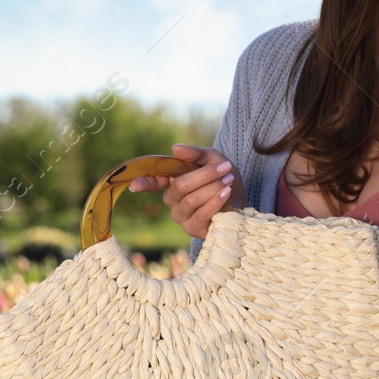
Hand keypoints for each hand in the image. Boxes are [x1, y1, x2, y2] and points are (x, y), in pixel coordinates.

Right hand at [126, 144, 245, 240]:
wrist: (244, 200)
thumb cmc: (226, 178)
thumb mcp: (214, 159)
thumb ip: (195, 154)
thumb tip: (175, 148)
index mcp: (173, 182)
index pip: (154, 182)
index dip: (144, 183)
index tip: (134, 185)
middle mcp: (173, 201)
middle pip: (180, 187)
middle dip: (204, 175)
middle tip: (225, 167)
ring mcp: (182, 217)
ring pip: (191, 200)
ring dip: (212, 187)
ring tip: (229, 180)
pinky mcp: (194, 229)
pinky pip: (201, 215)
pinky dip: (215, 202)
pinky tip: (226, 193)